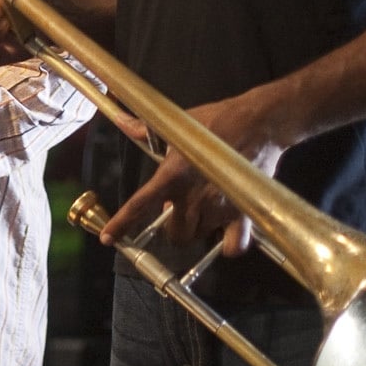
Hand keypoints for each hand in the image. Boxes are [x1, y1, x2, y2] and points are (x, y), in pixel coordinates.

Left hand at [100, 90, 289, 256]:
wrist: (256, 124)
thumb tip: (121, 120)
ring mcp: (219, 208)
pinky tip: (227, 230)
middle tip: (179, 210)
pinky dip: (229, 243)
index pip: (140, 205)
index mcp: (172, 175)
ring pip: (199, 236)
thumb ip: (145, 130)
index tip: (109, 238)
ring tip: (203, 212)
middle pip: (175, 234)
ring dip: (198, 229)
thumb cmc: (215, 122)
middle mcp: (193, 197)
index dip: (122, 224)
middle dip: (173, 228)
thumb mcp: (175, 124)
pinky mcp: (244, 213)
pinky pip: (233, 245)